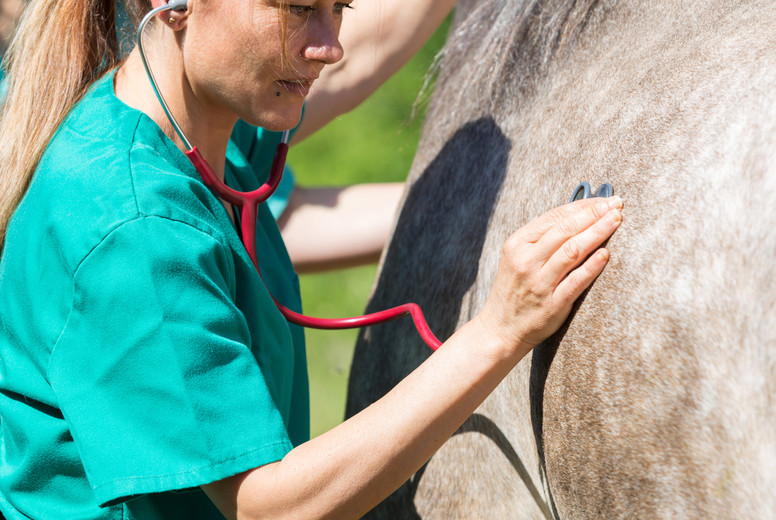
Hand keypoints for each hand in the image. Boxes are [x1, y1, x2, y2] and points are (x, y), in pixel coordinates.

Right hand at [477, 196, 622, 358]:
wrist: (499, 328)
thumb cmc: (515, 290)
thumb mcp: (518, 257)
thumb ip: (543, 239)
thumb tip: (579, 215)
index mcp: (517, 244)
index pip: (555, 216)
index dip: (583, 205)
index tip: (604, 200)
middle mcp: (526, 260)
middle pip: (566, 229)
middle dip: (594, 214)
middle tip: (617, 204)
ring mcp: (539, 283)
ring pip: (572, 251)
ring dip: (597, 232)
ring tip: (617, 220)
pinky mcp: (552, 304)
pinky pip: (576, 281)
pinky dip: (592, 266)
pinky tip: (607, 254)